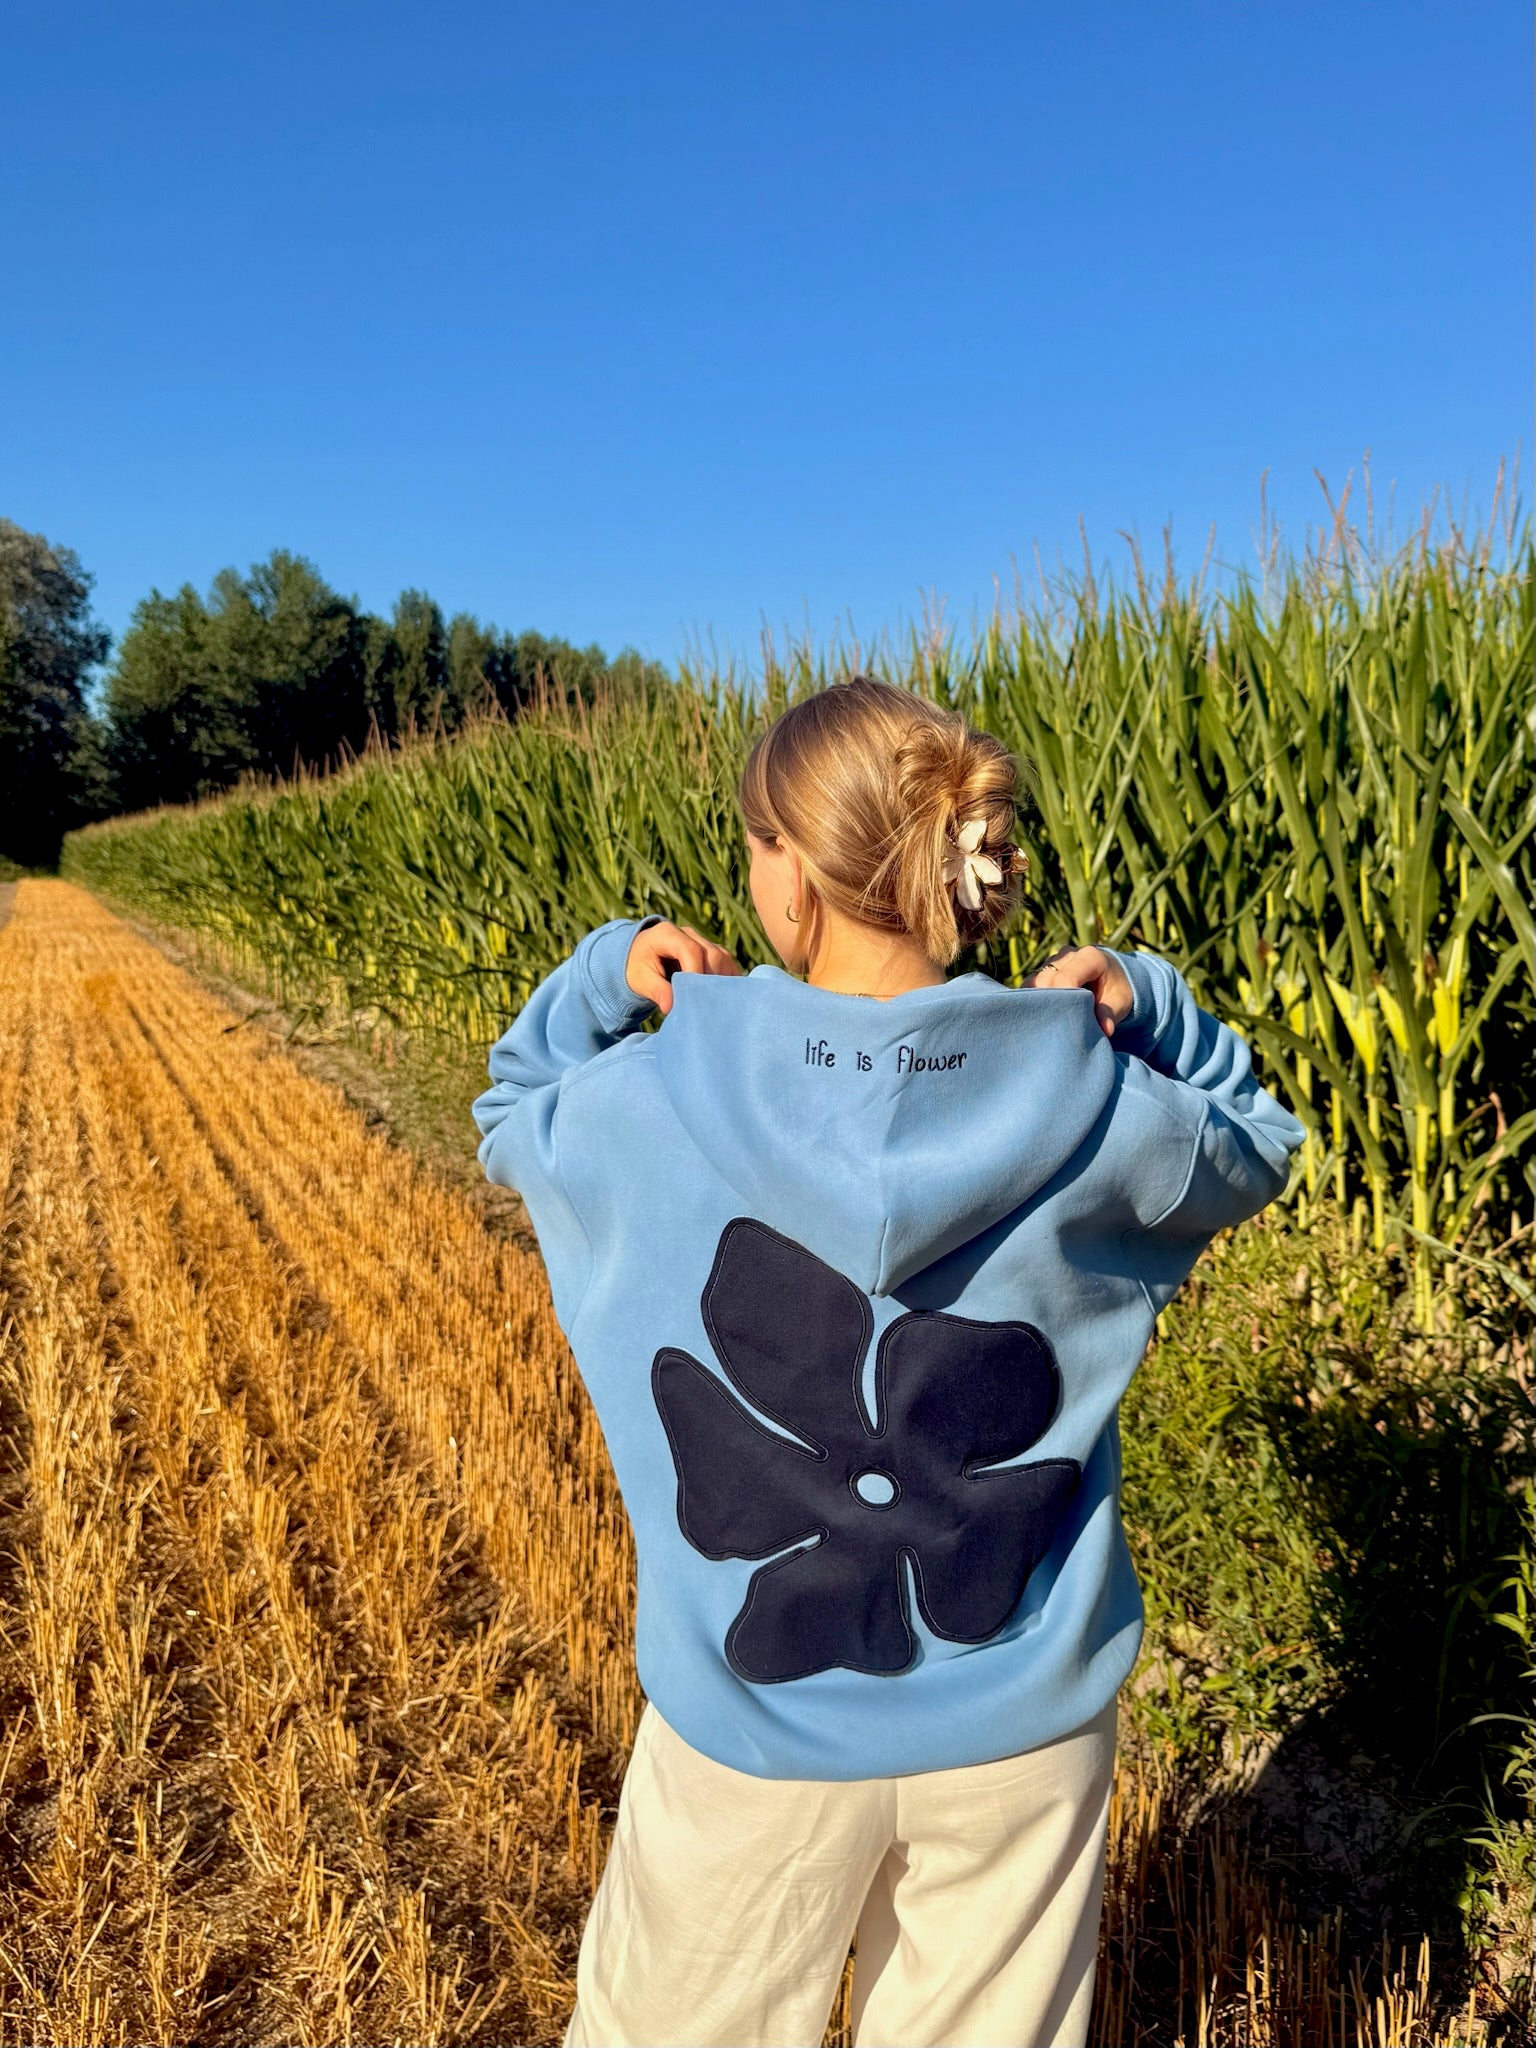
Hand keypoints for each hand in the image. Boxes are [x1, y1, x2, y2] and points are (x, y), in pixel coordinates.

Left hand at [627, 920, 743, 1015]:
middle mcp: (688, 933)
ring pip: (723, 959)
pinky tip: (717, 996)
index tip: (691, 998)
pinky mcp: (712, 951)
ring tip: (708, 1003)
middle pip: (712, 954)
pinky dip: (725, 980)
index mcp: (667, 933)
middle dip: (709, 982)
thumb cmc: (638, 967)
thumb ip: (656, 991)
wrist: (640, 958)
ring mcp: (703, 940)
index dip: (695, 974)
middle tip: (701, 1006)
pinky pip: (727, 964)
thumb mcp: (640, 980)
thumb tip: (671, 1008)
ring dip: (719, 982)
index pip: (691, 950)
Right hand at [1022, 945, 1132, 1039]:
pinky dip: (1032, 999)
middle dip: (1048, 1004)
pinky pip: (1031, 984)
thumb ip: (1110, 1014)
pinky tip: (1039, 1014)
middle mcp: (1068, 954)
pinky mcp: (1043, 969)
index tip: (1065, 1022)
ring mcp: (1053, 960)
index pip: (1066, 978)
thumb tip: (1104, 1031)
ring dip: (1037, 1002)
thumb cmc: (1116, 989)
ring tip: (1045, 1021)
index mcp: (1090, 957)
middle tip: (1053, 1027)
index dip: (1062, 1001)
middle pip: (1046, 980)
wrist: (1113, 974)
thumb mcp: (1120, 1002)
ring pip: (1034, 982)